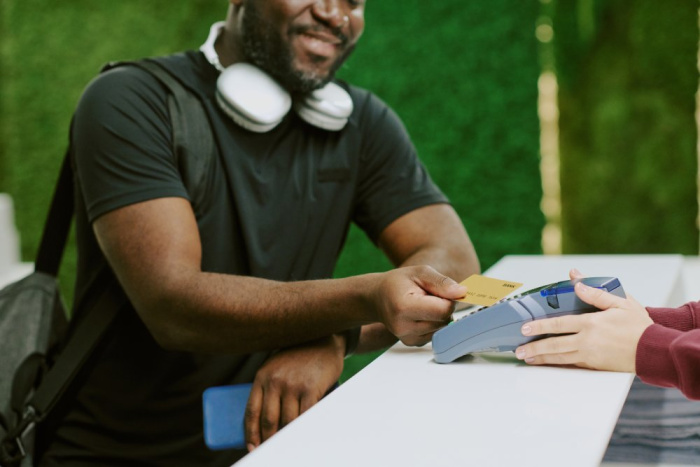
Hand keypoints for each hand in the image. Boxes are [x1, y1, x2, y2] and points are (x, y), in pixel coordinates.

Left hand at [244, 334, 344, 450]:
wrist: (322, 339)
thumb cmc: (297, 356)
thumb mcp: (276, 366)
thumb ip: (268, 387)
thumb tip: (261, 420)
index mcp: (262, 376)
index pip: (252, 411)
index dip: (251, 433)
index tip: (252, 447)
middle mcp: (276, 381)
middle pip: (268, 420)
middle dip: (268, 439)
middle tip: (270, 449)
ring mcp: (294, 385)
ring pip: (287, 421)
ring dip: (286, 436)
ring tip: (286, 444)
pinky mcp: (311, 388)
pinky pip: (305, 416)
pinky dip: (302, 428)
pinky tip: (301, 434)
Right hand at [371, 266, 466, 346]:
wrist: (378, 297)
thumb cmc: (398, 282)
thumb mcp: (420, 273)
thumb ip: (442, 282)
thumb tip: (462, 293)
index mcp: (403, 307)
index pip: (443, 310)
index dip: (448, 299)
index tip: (440, 290)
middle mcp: (403, 327)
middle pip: (444, 321)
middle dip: (444, 307)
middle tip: (430, 296)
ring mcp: (407, 338)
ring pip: (441, 329)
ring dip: (439, 316)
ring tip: (424, 304)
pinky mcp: (412, 343)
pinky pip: (435, 334)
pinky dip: (433, 323)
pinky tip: (421, 314)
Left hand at [514, 269, 652, 372]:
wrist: (654, 350)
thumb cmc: (638, 325)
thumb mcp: (620, 302)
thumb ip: (594, 292)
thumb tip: (575, 280)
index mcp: (591, 324)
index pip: (558, 324)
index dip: (539, 326)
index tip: (524, 328)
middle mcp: (587, 341)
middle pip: (554, 345)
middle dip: (534, 348)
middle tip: (518, 350)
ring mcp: (590, 356)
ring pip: (560, 358)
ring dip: (542, 358)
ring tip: (527, 359)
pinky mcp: (595, 366)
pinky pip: (572, 365)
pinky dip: (557, 364)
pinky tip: (548, 363)